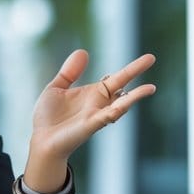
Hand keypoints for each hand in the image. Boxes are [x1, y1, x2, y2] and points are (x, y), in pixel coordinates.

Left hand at [23, 50, 155, 191]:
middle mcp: (99, 103)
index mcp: (93, 93)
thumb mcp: (56, 88)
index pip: (115, 79)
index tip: (146, 59)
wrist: (41, 141)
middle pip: (122, 85)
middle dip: (136, 71)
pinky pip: (109, 116)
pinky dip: (119, 109)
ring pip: (122, 104)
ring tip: (151, 88)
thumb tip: (83, 51)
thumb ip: (69, 72)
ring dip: (136, 96)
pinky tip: (128, 103)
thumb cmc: (48, 118)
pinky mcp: (91, 124)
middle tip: (151, 57)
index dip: (129, 69)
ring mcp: (97, 114)